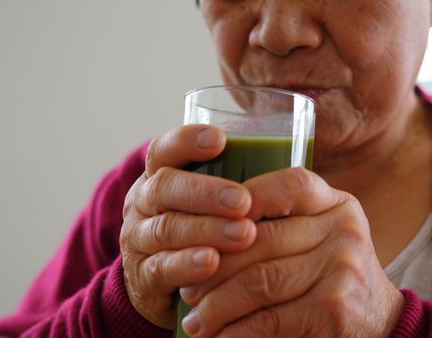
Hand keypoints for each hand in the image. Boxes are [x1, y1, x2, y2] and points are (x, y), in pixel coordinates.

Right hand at [119, 125, 257, 328]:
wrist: (166, 286)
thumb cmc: (202, 229)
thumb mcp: (209, 202)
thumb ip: (236, 179)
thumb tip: (292, 150)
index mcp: (158, 176)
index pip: (163, 150)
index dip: (186, 141)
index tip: (219, 139)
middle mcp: (142, 203)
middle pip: (164, 187)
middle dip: (205, 192)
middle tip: (244, 201)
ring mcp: (138, 240)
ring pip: (167, 228)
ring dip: (207, 230)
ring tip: (244, 234)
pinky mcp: (142, 277)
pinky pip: (162, 268)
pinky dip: (188, 265)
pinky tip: (212, 263)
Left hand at [179, 168, 404, 336]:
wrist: (380, 324)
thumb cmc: (332, 276)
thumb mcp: (319, 237)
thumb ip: (281, 222)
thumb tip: (206, 225)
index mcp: (336, 204)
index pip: (285, 186)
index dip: (239, 202)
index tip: (203, 228)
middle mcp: (343, 229)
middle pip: (260, 239)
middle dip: (213, 267)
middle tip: (188, 289)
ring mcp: (342, 268)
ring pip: (258, 281)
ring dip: (217, 305)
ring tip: (196, 319)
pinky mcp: (334, 309)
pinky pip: (269, 319)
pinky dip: (236, 333)